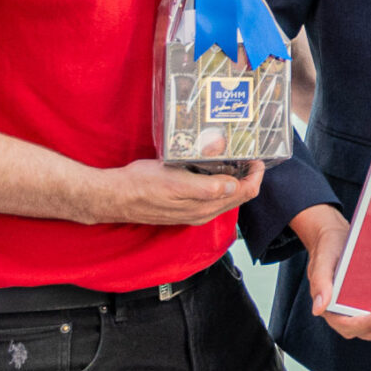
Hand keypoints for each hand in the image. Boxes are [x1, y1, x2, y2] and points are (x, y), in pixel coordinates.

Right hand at [81, 159, 265, 226]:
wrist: (114, 197)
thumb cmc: (141, 185)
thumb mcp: (174, 180)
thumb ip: (205, 187)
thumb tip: (231, 187)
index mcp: (205, 206)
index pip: (245, 192)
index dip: (255, 175)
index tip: (256, 159)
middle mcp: (203, 213)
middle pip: (239, 197)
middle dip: (249, 177)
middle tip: (249, 157)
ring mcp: (194, 213)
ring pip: (226, 198)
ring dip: (236, 181)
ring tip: (236, 162)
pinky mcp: (184, 209)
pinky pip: (212, 199)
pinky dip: (221, 186)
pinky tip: (214, 172)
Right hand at [290, 206, 370, 345]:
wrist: (335, 240)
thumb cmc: (328, 250)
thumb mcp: (322, 262)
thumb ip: (320, 284)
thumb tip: (318, 310)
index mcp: (331, 310)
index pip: (350, 324)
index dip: (369, 321)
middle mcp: (345, 317)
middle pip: (368, 332)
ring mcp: (359, 315)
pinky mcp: (370, 310)